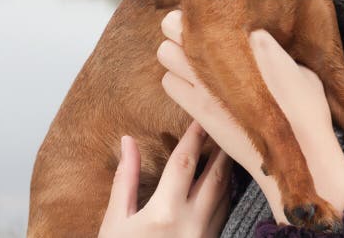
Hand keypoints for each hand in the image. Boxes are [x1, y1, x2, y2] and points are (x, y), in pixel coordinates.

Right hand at [97, 120, 231, 237]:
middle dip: (222, 149)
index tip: (201, 117)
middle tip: (226, 126)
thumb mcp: (115, 221)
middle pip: (216, 176)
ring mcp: (205, 237)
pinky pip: (224, 214)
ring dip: (228, 170)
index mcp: (165, 212)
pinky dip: (226, 194)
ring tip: (228, 148)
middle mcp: (192, 224)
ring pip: (225, 195)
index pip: (185, 162)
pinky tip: (224, 182)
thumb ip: (125, 178)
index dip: (195, 136)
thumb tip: (127, 141)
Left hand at [157, 9, 343, 222]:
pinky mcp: (198, 111)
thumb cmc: (306, 108)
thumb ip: (273, 48)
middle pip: (173, 25)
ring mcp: (205, 86)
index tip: (213, 8)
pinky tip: (194, 81)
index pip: (206, 8)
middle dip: (179, 23)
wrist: (299, 156)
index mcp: (250, 40)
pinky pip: (169, 83)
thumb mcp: (299, 67)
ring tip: (192, 55)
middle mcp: (222, 58)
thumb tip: (259, 36)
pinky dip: (176, 78)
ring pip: (165, 53)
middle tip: (195, 28)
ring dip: (175, 51)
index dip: (204, 4)